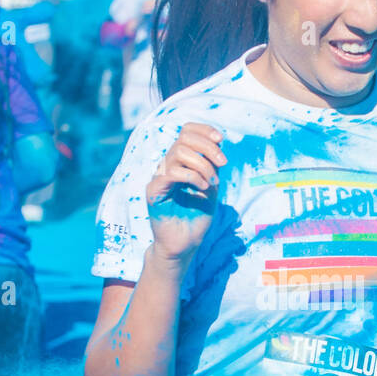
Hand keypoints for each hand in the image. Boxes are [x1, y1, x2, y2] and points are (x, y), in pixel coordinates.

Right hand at [146, 122, 224, 265]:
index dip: (203, 130)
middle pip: (183, 138)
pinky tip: (203, 188)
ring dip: (203, 165)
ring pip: (179, 152)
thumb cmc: (197, 218)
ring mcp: (159, 177)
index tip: (221, 139)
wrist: (185, 245)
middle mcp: (167, 166)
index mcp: (180, 162)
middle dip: (207, 146)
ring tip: (212, 183)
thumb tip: (218, 144)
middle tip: (223, 163)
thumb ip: (213, 166)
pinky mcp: (154, 191)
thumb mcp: (212, 186)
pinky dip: (193, 177)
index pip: (186, 132)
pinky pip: (172, 173)